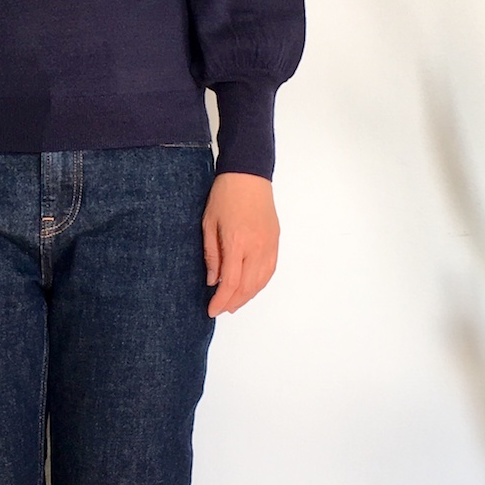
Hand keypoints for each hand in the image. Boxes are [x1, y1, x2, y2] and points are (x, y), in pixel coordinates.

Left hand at [202, 172, 280, 316]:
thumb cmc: (225, 195)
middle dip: (233, 302)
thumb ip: (212, 255)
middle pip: (247, 287)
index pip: (230, 282)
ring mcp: (269, 245)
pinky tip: (250, 288)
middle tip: (220, 309)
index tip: (212, 310)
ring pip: (261, 281)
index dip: (221, 301)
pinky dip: (260, 284)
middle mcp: (257, 247)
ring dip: (247, 296)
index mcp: (237, 242)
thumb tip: (213, 281)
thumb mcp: (208, 224)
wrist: (248, 175)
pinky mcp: (275, 241)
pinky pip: (270, 270)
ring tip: (234, 303)